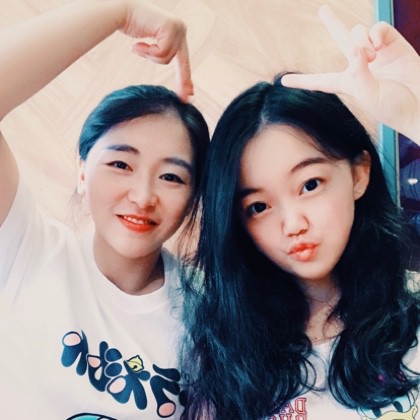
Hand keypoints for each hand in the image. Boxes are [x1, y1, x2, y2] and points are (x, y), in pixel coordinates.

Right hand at [122, 0, 192, 101]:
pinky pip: (161, 52)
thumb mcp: (151, 44)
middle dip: (183, 80)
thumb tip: (168, 63)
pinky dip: (147, 51)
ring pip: (167, 59)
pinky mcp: (170, 27)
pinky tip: (136, 43)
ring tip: (138, 47)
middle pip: (182, 62)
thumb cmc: (131, 25)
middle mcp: (181, 28)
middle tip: (186, 98)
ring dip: (149, 56)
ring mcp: (177, 27)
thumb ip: (161, 51)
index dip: (185, 77)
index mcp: (178, 33)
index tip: (190, 93)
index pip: (184, 60)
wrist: (120, 11)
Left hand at [281, 5, 419, 143]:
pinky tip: (377, 46)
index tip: (284, 82)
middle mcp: (360, 65)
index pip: (321, 81)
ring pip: (356, 33)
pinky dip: (374, 35)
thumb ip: (358, 73)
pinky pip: (376, 29)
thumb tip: (355, 49)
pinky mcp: (392, 43)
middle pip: (342, 40)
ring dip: (359, 42)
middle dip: (333, 23)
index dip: (303, 81)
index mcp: (348, 83)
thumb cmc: (393, 108)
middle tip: (323, 9)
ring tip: (371, 56)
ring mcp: (377, 52)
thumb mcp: (369, 96)